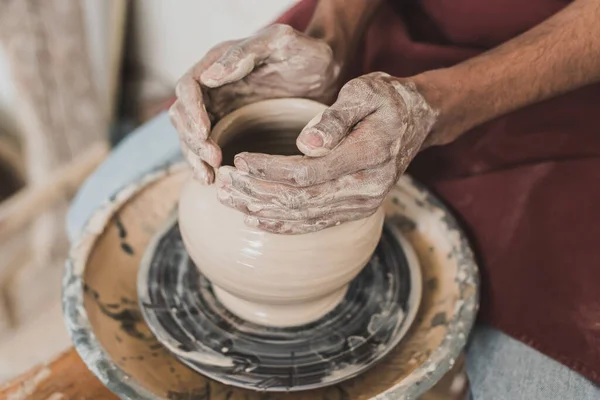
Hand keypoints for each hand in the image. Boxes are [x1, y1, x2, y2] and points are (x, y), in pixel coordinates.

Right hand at [169, 24, 338, 183]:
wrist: (329, 75)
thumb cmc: (308, 54)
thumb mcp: (283, 44)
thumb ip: (247, 53)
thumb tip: (209, 76)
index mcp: (220, 62)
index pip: (189, 87)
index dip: (191, 111)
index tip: (204, 133)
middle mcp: (214, 86)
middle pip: (183, 115)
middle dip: (193, 139)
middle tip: (214, 160)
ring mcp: (221, 110)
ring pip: (191, 136)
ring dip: (195, 157)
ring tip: (210, 178)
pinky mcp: (232, 130)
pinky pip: (209, 148)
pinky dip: (206, 165)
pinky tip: (214, 180)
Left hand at [216, 72, 437, 233]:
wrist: (419, 120)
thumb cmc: (387, 100)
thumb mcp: (366, 92)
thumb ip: (335, 118)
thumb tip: (305, 143)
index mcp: (367, 156)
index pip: (306, 172)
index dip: (268, 170)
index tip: (239, 160)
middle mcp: (367, 189)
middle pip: (300, 200)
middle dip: (256, 193)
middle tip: (222, 183)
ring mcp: (363, 204)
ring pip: (303, 216)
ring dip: (262, 210)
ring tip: (228, 200)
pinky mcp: (357, 210)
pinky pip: (315, 223)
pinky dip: (283, 224)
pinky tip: (255, 221)